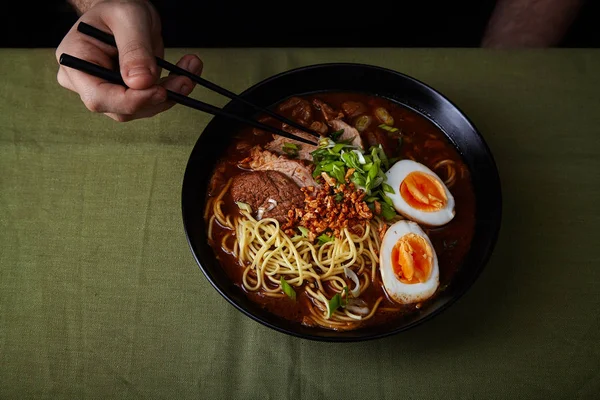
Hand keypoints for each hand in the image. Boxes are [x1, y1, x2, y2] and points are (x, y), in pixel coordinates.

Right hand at [56, 0, 202, 121]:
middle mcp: (88, 82)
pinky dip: (172, 90)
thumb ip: (134, 49)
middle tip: (186, 80)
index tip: (159, 91)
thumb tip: (141, 83)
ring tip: (191, 70)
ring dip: (171, 94)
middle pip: (122, 108)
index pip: (98, 97)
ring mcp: (109, 91)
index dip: (130, 101)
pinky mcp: (129, 93)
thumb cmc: (120, 5)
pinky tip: (187, 74)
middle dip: (157, 98)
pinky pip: (151, 101)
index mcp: (75, 62)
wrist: (126, 10)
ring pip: (141, 109)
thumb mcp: (129, 18)